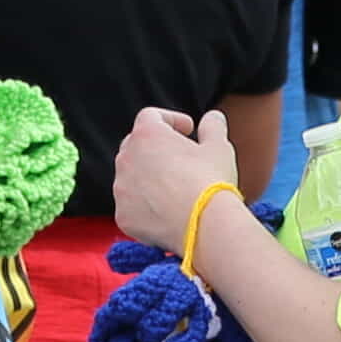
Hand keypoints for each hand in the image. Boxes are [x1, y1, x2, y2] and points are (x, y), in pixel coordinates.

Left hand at [112, 108, 240, 263]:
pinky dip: (145, 206)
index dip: (171, 120)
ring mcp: (121, 189)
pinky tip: (167, 212)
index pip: (151, 116)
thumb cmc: (210, 182)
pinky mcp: (123, 216)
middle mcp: (127, 158)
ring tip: (175, 189)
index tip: (188, 130)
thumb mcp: (219, 147)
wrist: (204, 225)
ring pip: (131, 177)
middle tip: (180, 159)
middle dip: (156, 149)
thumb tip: (213, 118)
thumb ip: (213, 127)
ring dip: (149, 178)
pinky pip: (131, 206)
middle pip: (136, 145)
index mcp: (147, 134)